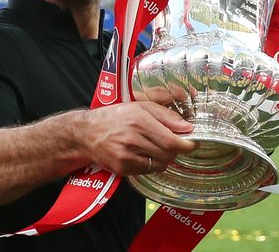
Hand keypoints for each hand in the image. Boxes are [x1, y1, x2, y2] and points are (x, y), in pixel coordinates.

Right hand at [81, 101, 195, 175]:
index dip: (186, 145)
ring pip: (160, 164)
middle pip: (167, 154)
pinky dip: (151, 164)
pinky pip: (147, 170)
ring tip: (155, 148)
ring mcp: (126, 156)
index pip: (171, 140)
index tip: (192, 143)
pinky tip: (144, 155)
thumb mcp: (141, 107)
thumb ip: (166, 116)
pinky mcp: (123, 168)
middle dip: (175, 151)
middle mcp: (132, 139)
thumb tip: (187, 128)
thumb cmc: (115, 117)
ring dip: (164, 159)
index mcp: (139, 121)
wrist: (87, 133)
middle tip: (172, 145)